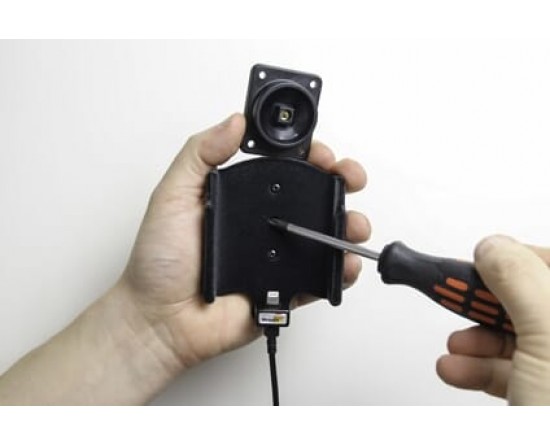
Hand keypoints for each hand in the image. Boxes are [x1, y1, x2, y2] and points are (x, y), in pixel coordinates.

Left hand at [122, 113, 370, 369]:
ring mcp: (278, 256)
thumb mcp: (172, 197)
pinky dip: (340, 270)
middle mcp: (264, 223)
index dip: (309, 155)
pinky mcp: (286, 288)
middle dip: (340, 182)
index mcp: (242, 197)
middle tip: (347, 178)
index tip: (321, 152)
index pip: (285, 167)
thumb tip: (232, 122)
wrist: (160, 321)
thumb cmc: (159, 263)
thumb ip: (199, 155)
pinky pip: (322, 278)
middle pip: (314, 196)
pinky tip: (342, 262)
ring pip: (325, 234)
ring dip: (348, 223)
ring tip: (350, 223)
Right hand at [436, 235, 549, 404]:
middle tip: (458, 301)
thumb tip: (491, 247)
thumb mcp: (547, 336)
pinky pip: (507, 367)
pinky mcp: (541, 391)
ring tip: (455, 346)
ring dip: (472, 337)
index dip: (512, 258)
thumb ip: (519, 281)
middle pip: (525, 299)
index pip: (548, 261)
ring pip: (512, 334)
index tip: (478, 264)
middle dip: (482, 303)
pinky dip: (474, 366)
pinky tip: (457, 368)